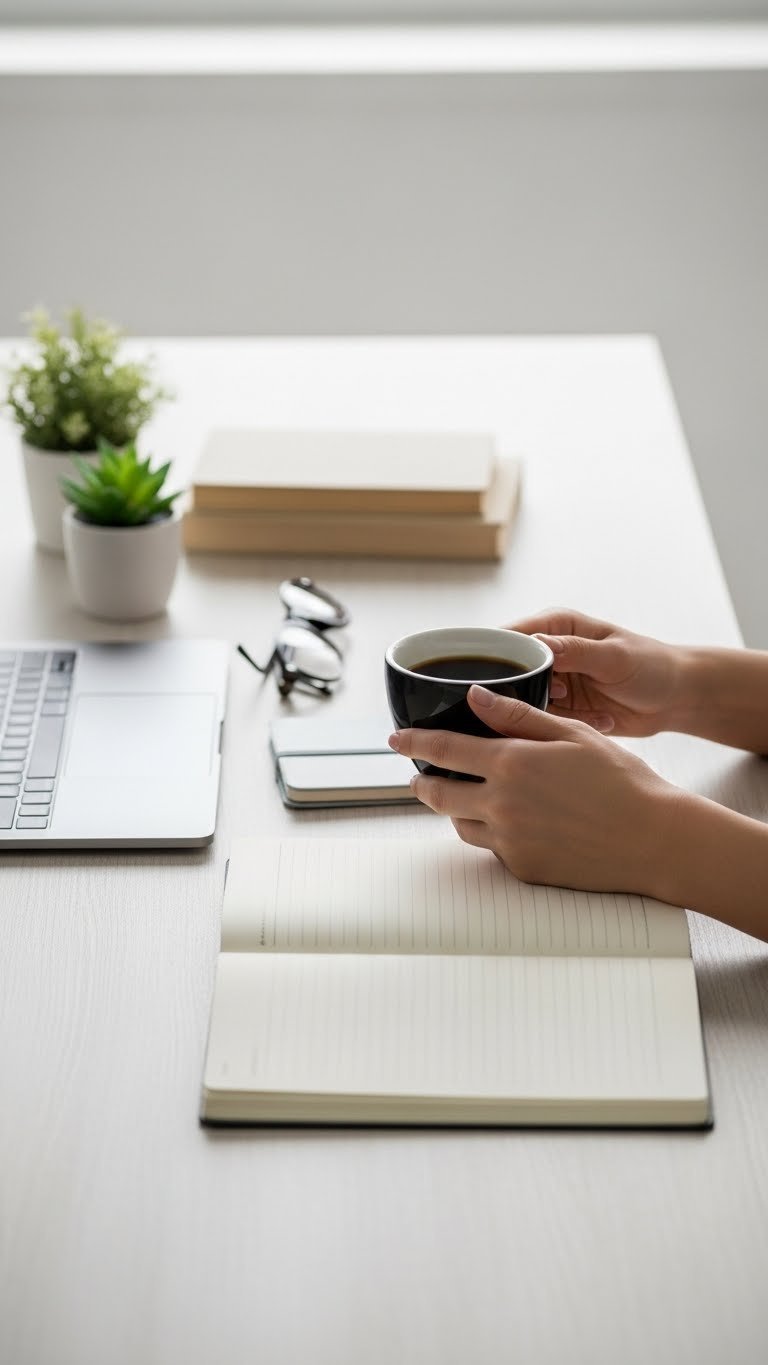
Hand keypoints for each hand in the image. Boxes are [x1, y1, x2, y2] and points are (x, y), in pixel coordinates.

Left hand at [390, 686, 678, 894]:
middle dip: (422, 781)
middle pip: (438, 793)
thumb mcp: (571, 734)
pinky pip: (491, 848)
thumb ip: (518, 717)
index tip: (395, 738)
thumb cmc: (621, 781)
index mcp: (511, 764)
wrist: (654, 838)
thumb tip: (475, 697)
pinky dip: (491, 832)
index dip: (414, 742)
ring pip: (460, 824)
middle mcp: (502, 805)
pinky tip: (512, 822)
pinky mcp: (522, 868)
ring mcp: (510, 841)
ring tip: (468, 795)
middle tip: (418, 775)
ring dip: (456, 808)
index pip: (444, 749)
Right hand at [511, 608, 682, 736]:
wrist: (676, 698)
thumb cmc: (652, 665)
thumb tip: (539, 644)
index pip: (508, 636)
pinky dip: (574, 724)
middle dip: (530, 691)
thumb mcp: (615, 657)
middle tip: (566, 695)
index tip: (507, 679)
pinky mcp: (562, 708)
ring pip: (526, 702)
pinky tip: (606, 718)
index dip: (497, 657)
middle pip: (510, 673)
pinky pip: (548, 721)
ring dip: (557, 712)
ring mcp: (554, 681)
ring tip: (593, 709)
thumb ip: (576, 651)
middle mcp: (548, 652)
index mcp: (556, 625)